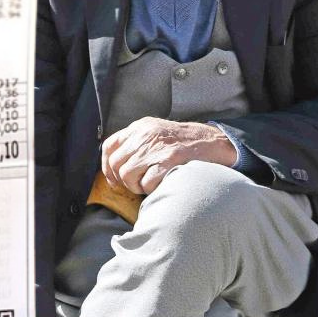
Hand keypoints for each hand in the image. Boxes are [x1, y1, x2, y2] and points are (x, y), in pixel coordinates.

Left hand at [101, 117, 237, 194]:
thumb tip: (115, 164)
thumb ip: (136, 141)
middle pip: (117, 164)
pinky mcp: (168, 161)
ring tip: (149, 183)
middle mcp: (145, 135)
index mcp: (140, 127)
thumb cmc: (182, 141)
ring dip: (136, 186)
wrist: (210, 141)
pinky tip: (160, 184)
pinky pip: (146, 183)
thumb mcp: (155, 131)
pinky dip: (150, 189)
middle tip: (136, 183)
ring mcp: (156, 148)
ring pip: (128, 175)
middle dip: (123, 180)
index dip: (107, 166)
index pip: (109, 146)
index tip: (114, 178)